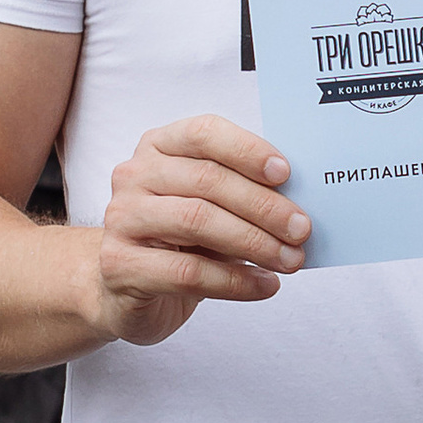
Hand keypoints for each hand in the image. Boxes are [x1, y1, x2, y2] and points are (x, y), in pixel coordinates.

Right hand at [91, 115, 307, 347]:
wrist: (124, 290)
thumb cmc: (178, 241)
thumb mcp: (209, 207)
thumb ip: (242, 193)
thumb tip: (299, 202)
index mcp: (158, 146)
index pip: (203, 133)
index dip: (247, 150)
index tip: (286, 174)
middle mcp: (134, 175)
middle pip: (207, 180)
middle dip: (263, 206)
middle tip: (302, 229)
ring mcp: (122, 219)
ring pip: (197, 222)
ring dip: (254, 243)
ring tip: (290, 260)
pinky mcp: (121, 265)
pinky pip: (188, 272)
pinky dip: (236, 281)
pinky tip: (264, 286)